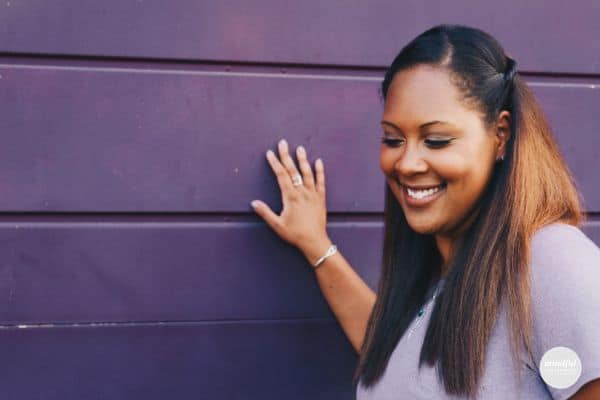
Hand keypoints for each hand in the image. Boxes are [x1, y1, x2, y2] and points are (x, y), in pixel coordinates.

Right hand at [251, 139, 329, 254]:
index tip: (270, 153)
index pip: (281, 176)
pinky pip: (321, 182)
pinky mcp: (321, 198)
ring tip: (300, 148)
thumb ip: (265, 213)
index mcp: (290, 197)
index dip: (275, 163)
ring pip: (307, 173)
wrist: (314, 241)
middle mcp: (302, 192)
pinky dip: (320, 171)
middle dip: (286, 156)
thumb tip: (254, 203)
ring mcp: (312, 194)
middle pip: (293, 170)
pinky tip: (318, 162)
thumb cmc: (295, 234)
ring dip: (303, 160)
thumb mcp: (277, 225)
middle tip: (283, 143)